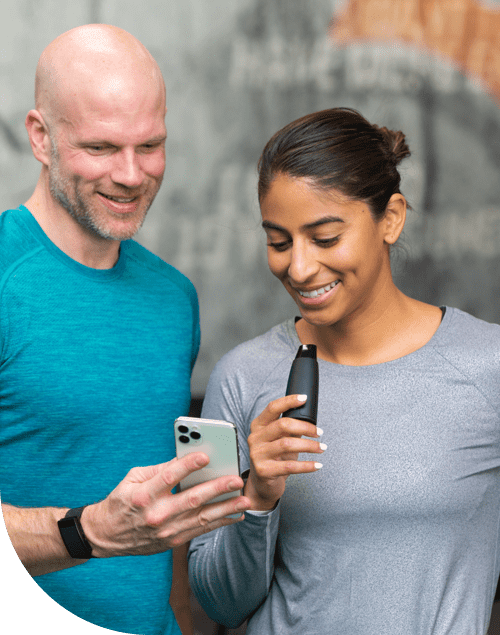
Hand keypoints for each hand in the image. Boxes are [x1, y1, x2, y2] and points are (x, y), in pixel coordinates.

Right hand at [81, 453, 250, 556]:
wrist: (106, 536)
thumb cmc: (122, 500)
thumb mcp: (133, 478)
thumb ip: (159, 469)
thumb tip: (184, 458)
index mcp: (143, 495)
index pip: (169, 477)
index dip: (188, 465)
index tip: (205, 456)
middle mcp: (156, 514)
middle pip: (191, 499)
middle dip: (217, 489)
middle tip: (236, 480)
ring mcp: (166, 531)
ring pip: (201, 518)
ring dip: (226, 509)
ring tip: (244, 500)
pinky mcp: (172, 541)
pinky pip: (200, 530)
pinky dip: (220, 522)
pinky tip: (236, 515)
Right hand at [245, 394, 324, 510]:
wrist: (262, 484)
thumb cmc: (274, 458)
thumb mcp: (279, 440)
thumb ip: (290, 429)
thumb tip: (310, 420)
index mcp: (258, 425)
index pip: (272, 407)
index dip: (289, 401)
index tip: (304, 399)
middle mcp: (255, 438)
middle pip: (282, 425)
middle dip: (305, 427)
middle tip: (319, 432)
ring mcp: (257, 454)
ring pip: (287, 444)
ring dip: (309, 446)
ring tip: (321, 448)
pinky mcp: (264, 470)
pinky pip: (290, 466)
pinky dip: (307, 465)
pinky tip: (316, 464)